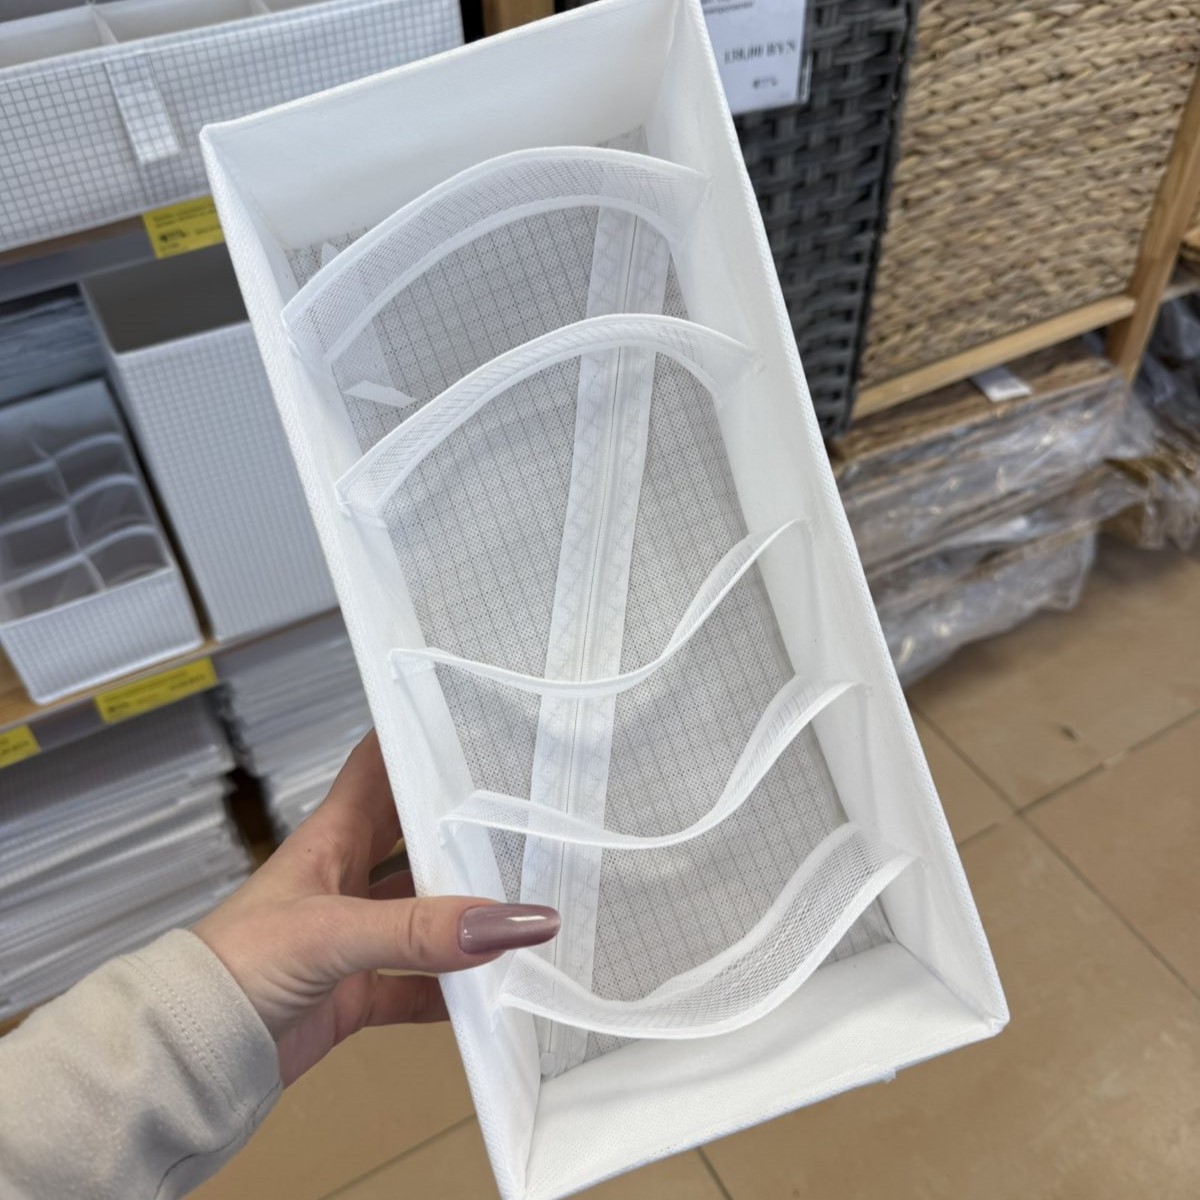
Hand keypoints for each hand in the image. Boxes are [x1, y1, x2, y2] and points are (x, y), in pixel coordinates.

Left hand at [194, 730, 558, 1084]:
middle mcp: (346, 879)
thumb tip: (518, 922)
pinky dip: (453, 991)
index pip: (379, 766)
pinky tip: (494, 988)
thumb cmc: (240, 963)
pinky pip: (418, 987)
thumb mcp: (332, 932)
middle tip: (525, 808)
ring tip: (527, 897)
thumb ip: (422, 929)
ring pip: (424, 912)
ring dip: (465, 910)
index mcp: (332, 837)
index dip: (418, 739)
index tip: (475, 721)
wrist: (192, 1054)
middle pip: (415, 835)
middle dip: (463, 823)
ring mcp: (354, 938)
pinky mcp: (357, 994)